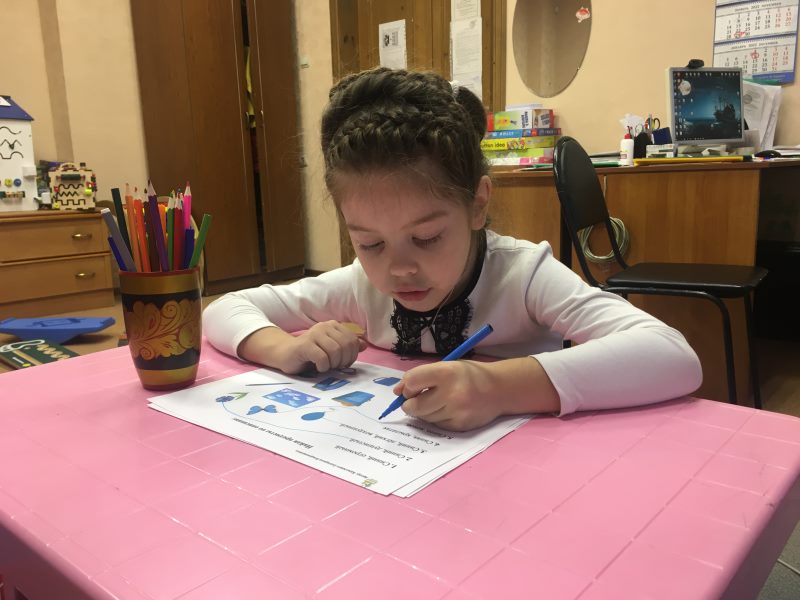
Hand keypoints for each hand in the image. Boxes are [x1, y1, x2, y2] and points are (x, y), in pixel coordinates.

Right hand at [238, 321, 366, 374]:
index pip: (353, 340)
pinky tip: (318, 367)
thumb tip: (364, 345)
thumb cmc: (310, 354)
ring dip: (333, 364)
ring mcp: (313, 334)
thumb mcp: (331, 350)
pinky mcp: (304, 345)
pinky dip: (323, 366)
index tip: (343, 364)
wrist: (285, 355)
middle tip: (335, 367)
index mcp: (333, 326)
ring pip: (335, 351)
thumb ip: (347, 346)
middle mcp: (324, 326)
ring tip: (326, 367)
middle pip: (345, 345)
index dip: (352, 355)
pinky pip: (322, 357)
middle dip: (343, 361)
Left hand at [393, 361, 500, 431]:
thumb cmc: (469, 375)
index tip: (410, 388)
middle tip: (415, 399)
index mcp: (446, 373)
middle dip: (409, 404)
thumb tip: (397, 391)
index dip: (406, 386)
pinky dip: (436, 418)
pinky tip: (447, 410)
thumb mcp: (447, 366)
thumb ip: (422, 376)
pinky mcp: (460, 425)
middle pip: (413, 406)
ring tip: (436, 402)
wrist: (500, 389)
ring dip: (424, 411)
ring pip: (424, 417)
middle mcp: (451, 393)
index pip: (412, 382)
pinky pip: (436, 425)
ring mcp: (456, 412)